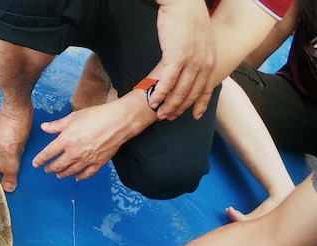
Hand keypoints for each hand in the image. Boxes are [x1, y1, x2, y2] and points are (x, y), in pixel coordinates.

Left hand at [31, 102, 131, 179]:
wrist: (118, 121)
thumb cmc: (96, 116)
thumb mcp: (73, 117)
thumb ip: (57, 125)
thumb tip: (44, 127)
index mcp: (66, 140)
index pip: (48, 154)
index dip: (40, 160)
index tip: (36, 163)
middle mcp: (74, 152)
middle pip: (58, 165)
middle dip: (50, 168)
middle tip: (47, 169)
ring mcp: (86, 160)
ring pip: (71, 171)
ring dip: (63, 174)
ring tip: (59, 175)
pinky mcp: (98, 163)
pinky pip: (87, 174)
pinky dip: (81, 177)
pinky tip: (77, 178)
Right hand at [153, 0, 214, 119]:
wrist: (184, 2)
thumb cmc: (188, 18)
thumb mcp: (200, 39)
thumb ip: (199, 54)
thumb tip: (191, 64)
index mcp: (210, 59)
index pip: (206, 87)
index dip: (200, 104)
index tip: (194, 116)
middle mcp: (204, 62)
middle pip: (191, 93)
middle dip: (179, 108)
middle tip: (168, 117)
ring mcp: (191, 60)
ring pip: (180, 90)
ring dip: (168, 104)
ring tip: (158, 113)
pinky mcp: (176, 56)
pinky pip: (168, 81)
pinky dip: (160, 93)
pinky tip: (152, 101)